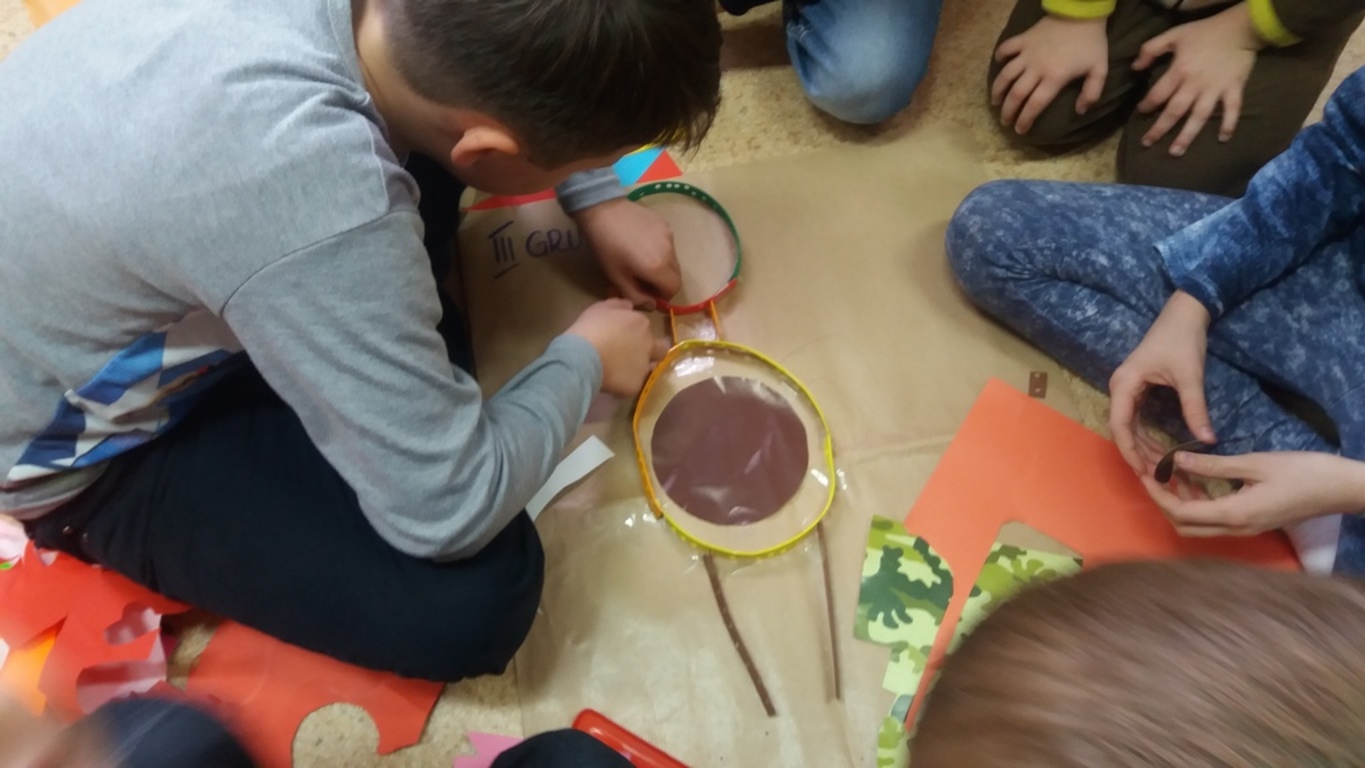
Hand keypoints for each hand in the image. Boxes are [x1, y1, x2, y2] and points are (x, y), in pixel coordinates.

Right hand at [566, 299, 667, 396]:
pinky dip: (625, 384)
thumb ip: (618, 305)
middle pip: (660, 349)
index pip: (645, 327)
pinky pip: (633, 385)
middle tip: (632, 355)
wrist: (583, 356)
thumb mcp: (601, 308)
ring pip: (648, 368)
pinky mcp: (636, 385)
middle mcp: (649, 344)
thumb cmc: (590, 328)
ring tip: (619, 371)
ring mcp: (644, 366)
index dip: (635, 332)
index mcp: (641, 323)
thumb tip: (629, 306)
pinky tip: (611, 382)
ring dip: (638, 368)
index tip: (623, 337)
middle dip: (651, 351)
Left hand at [574, 198, 680, 309]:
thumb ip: (635, 295)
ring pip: (673, 261)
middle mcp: (670, 252)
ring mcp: (669, 236)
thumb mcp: (616, 276)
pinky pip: (669, 245)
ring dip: (662, 266)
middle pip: (676, 276)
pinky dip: (660, 251)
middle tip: (643, 278)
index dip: (662, 295)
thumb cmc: (606, 247)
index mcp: (658, 268)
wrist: (603, 210)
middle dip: (663, 282)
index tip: (646, 291)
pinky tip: (642, 244)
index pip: (673, 289)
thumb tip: (651, 305)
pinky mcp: (666, 224)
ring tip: (641, 260)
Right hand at [992, 15, 1108, 133]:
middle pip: (1016, 94)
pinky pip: (1006, 49)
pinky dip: (1000, 56)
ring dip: (998, 90)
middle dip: (1008, 111)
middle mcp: (1036, 69)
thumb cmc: (1091, 43)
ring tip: (995, 101)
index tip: (1020, 130)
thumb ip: (1092, 93)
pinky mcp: (1022, 40)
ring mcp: (1027, 54)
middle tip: (1005, 121)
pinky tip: (999, 63)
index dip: (1025, 120)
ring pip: (1006, 75)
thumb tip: (1080, 111)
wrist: (1081, 13)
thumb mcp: (1099, 69)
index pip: (1035, 105)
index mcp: (1054, 78)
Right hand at [1109, 291, 1216, 474]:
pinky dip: (1146, 435)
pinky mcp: (1138, 389)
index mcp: (1124, 384)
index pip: (1120, 425)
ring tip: (1161, 467)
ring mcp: (1128, 389)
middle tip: (1158, 475)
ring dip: (1142, 446)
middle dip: (1138, 453)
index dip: (1130, 450)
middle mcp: (1120, 388)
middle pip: (1122, 429)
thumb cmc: (1182, 340)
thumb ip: (1195, 408)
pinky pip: (1137, 418)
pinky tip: (1160, 449)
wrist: (1184, 314)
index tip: (1143, 471)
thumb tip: (1208, 440)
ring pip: (1129, 426)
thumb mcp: (1190, 376)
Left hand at [1133, 3, 1262, 155]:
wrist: (1240, 28)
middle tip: (1147, 144)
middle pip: (1174, 112)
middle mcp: (1195, 85)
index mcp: (1179, 71)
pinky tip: (1223, 139)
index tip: (1140, 112)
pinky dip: (1228, 124)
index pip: (1158, 94)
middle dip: (1159, 129)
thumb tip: (1135, 67)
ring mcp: (1216, 89)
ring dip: (1187, 136)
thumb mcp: (1173, 34)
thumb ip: (1151, 49)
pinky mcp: (1234, 89)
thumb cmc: (1204, 32)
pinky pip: (1232, 110)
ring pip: (1199, 117)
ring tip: (1175, 152)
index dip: (1147, 105)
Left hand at [1143, 451, 1364, 536]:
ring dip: (1180, 503)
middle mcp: (1236, 528)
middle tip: (1154, 474)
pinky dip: (1199, 503)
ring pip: (1199, 525)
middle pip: (1185, 525)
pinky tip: (1196, 480)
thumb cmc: (1304, 472)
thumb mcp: (1255, 464)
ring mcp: (1245, 529)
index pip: (1181, 512)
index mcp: (1234, 515)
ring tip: (1170, 474)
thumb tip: (1176, 461)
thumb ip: (1214, 466)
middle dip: (1164, 502)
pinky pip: (1215, 520)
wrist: (1343, 488)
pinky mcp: (1253, 522)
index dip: (1158, 495)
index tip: (1145, 473)